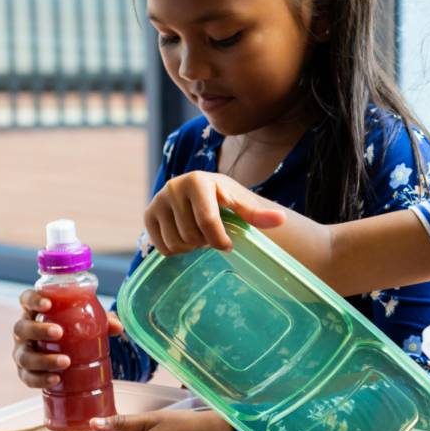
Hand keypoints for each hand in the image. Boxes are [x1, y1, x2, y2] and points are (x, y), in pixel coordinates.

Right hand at [12, 289, 123, 388]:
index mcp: (35, 312)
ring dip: (43, 359)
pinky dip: (40, 379)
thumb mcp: (87, 321)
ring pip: (24, 356)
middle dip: (39, 330)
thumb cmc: (73, 330)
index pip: (26, 299)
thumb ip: (102, 320)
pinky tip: (55, 379)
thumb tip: (118, 327)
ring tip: (65, 362)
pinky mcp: (24, 372)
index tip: (48, 304)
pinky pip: (27, 377)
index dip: (33, 300)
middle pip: (22, 328)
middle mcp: (24, 331)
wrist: (66, 355)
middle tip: (59, 333)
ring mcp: (22, 352)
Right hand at [143, 171, 287, 255]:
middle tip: (212, 235)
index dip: (219, 239)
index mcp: (198, 180)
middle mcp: (174, 187)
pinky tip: (185, 237)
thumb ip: (258, 214)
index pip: (207, 220)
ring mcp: (158, 200)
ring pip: (176, 242)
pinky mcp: (148, 215)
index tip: (228, 245)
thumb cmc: (226, 200)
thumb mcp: (241, 204)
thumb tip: (281, 219)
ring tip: (199, 235)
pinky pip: (162, 247)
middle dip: (206, 241)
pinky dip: (176, 250)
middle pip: (192, 234)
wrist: (202, 193)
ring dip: (191, 247)